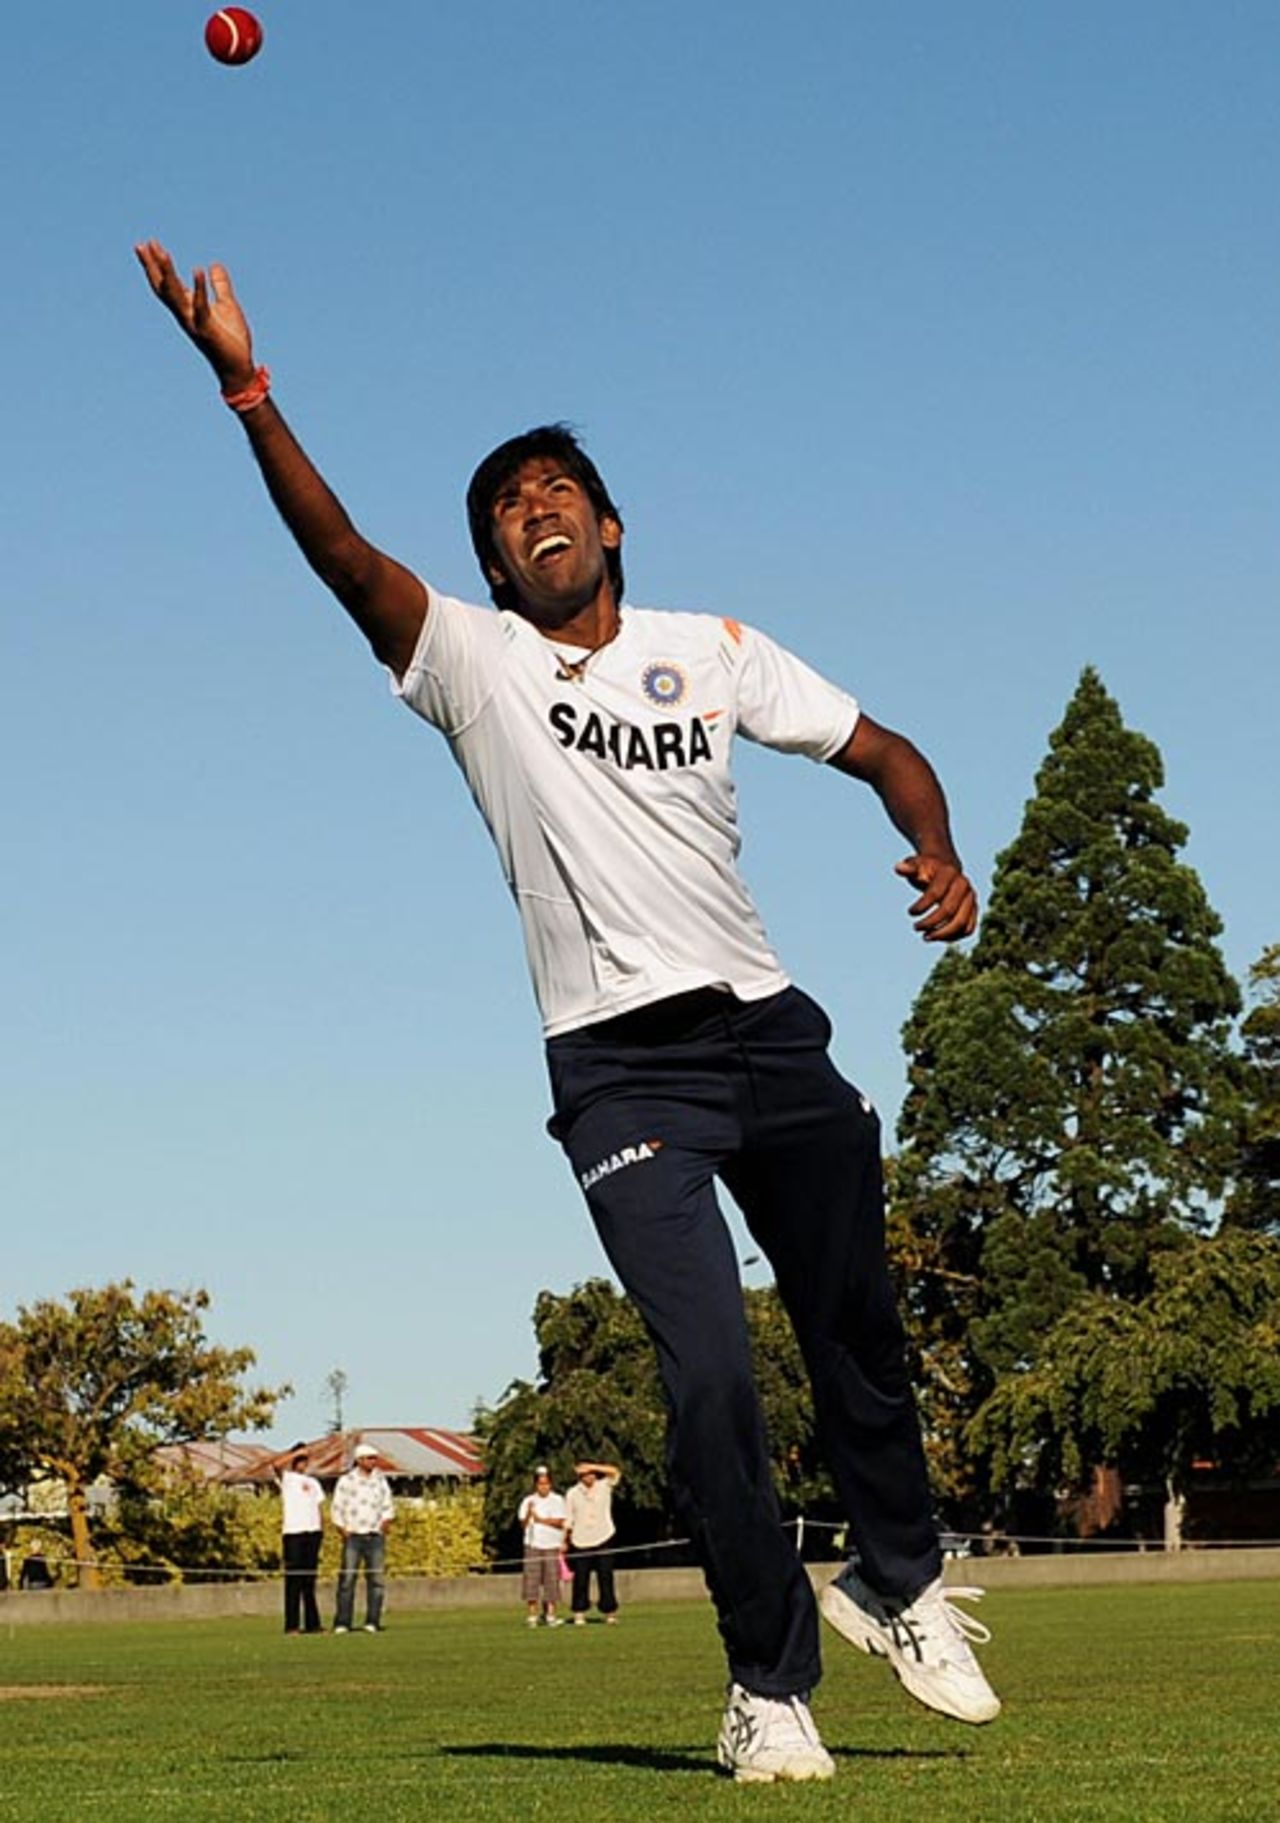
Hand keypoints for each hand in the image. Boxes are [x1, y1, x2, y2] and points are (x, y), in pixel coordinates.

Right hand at [134, 240, 255, 390]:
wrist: (238, 367)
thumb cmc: (232, 340)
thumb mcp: (227, 306)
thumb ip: (220, 286)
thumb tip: (214, 265)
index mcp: (188, 308)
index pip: (167, 283)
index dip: (157, 265)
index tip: (147, 244)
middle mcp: (186, 315)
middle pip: (164, 287)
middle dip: (154, 266)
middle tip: (145, 243)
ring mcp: (194, 323)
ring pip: (175, 295)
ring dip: (168, 273)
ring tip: (163, 252)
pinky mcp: (207, 330)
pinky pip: (201, 307)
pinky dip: (199, 288)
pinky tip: (197, 269)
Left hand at [895, 854, 977, 941]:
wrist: (946, 868)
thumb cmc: (927, 868)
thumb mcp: (916, 865)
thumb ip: (908, 868)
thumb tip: (898, 868)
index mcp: (949, 873)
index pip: (935, 894)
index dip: (922, 906)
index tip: (910, 912)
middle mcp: (964, 886)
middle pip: (949, 911)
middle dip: (930, 923)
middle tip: (915, 928)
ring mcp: (971, 898)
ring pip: (962, 923)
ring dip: (943, 934)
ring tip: (925, 937)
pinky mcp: (974, 909)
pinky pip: (968, 929)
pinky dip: (954, 937)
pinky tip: (937, 937)